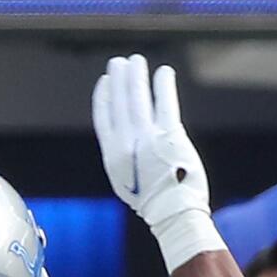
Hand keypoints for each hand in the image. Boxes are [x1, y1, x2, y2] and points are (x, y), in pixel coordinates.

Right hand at [91, 54, 211, 231]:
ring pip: (137, 98)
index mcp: (112, 156)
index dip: (103, 96)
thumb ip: (122, 156)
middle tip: (120, 62)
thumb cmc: (154, 201)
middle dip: (118, 79)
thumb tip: (125, 136)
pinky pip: (164, 103)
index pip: (103, 118)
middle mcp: (125, 145)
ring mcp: (147, 139)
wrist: (174, 215)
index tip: (105, 81)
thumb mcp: (126, 181)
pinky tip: (164, 72)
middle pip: (118, 103)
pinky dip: (163, 85)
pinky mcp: (170, 136)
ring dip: (136, 76)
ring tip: (137, 61)